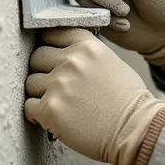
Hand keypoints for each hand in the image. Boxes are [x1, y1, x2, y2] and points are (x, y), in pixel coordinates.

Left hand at [24, 28, 164, 164]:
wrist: (136, 130)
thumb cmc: (128, 101)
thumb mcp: (112, 62)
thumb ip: (86, 54)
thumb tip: (63, 54)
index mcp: (87, 46)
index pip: (52, 33)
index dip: (50, 47)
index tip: (52, 58)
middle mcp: (71, 61)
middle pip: (37, 57)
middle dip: (43, 71)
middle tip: (55, 87)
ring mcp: (59, 85)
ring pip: (30, 82)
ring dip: (39, 94)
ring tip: (58, 105)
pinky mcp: (51, 109)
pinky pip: (29, 107)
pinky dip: (37, 114)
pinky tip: (52, 118)